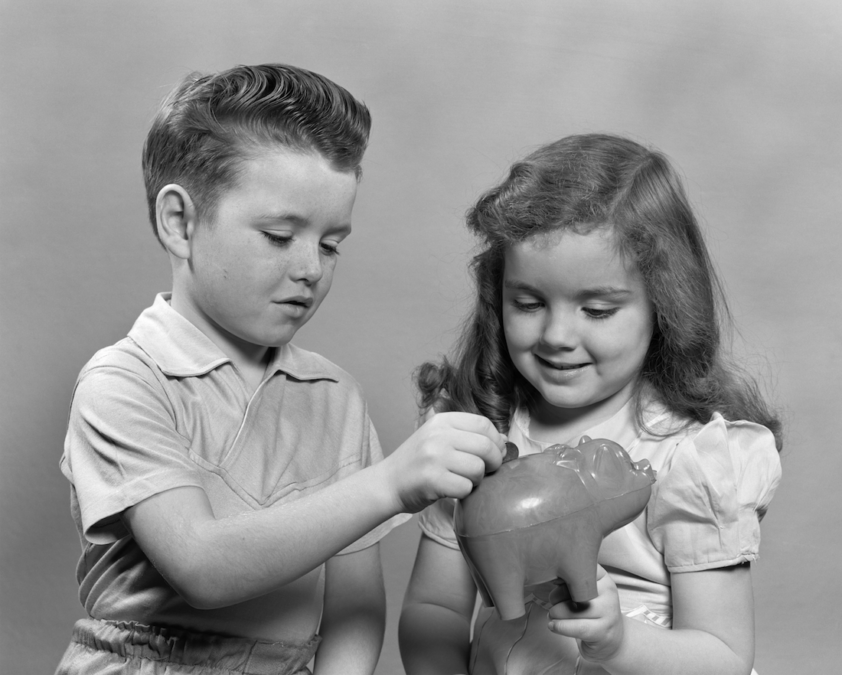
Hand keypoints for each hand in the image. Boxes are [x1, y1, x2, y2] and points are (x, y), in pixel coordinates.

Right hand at [383, 412, 505, 512]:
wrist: (387, 482)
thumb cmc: (419, 462)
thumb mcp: (438, 438)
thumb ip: (468, 435)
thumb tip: (504, 439)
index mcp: (442, 421)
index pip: (483, 424)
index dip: (497, 440)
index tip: (496, 452)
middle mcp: (438, 436)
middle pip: (486, 446)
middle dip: (494, 462)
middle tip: (487, 470)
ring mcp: (434, 457)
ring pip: (478, 469)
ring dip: (477, 479)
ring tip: (463, 479)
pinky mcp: (432, 480)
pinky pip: (466, 488)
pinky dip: (464, 493)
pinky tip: (452, 489)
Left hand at [547, 566, 624, 663]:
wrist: (613, 638)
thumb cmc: (592, 610)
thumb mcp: (586, 591)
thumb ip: (571, 581)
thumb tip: (552, 575)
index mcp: (603, 579)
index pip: (581, 569)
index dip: (564, 575)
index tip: (556, 581)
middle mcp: (608, 593)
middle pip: (576, 590)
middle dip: (557, 596)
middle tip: (552, 602)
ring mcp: (608, 613)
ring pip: (574, 610)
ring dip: (556, 613)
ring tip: (552, 614)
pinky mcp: (603, 632)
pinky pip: (578, 627)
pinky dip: (561, 626)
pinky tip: (553, 625)